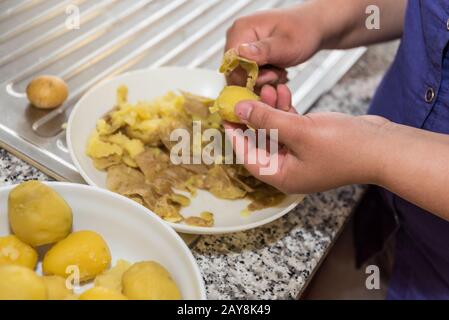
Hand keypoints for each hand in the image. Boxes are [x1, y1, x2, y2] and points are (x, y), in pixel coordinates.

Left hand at [224, 85, 389, 193]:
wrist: (383, 147)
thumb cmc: (344, 146)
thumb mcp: (298, 130)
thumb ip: (266, 119)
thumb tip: (239, 109)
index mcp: (282, 176)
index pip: (248, 157)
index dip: (235, 135)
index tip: (225, 116)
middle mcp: (289, 170)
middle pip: (261, 142)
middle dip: (255, 116)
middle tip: (247, 95)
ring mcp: (302, 157)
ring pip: (276, 131)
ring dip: (271, 109)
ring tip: (269, 86)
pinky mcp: (313, 144)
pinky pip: (291, 127)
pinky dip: (286, 111)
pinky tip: (283, 93)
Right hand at [225, 4, 323, 87]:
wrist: (313, 29)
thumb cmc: (303, 31)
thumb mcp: (285, 44)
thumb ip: (263, 50)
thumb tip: (242, 54)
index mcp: (241, 30)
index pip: (231, 63)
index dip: (248, 76)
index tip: (269, 76)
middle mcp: (237, 38)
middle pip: (235, 73)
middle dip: (257, 80)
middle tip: (277, 74)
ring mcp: (242, 48)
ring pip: (243, 77)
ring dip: (262, 81)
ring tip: (279, 71)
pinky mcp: (248, 56)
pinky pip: (249, 76)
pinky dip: (264, 79)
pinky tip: (276, 72)